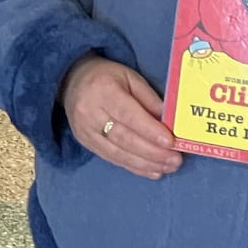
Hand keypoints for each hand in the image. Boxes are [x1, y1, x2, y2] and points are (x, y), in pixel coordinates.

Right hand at [62, 54, 179, 179]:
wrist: (72, 81)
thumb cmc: (106, 77)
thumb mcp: (131, 78)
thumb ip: (150, 99)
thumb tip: (170, 123)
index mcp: (103, 91)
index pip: (128, 115)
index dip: (150, 131)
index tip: (171, 142)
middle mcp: (91, 113)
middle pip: (124, 138)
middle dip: (152, 152)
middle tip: (175, 160)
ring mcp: (86, 131)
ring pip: (118, 153)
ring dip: (146, 163)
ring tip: (168, 167)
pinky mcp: (86, 142)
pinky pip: (112, 158)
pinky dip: (134, 167)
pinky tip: (152, 171)